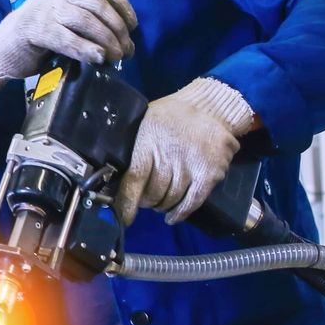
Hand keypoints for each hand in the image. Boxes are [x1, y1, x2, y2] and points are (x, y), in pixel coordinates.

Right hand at [0, 0, 136, 91]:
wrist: (3, 48)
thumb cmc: (40, 36)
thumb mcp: (65, 18)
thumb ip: (88, 16)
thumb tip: (123, 33)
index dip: (123, 7)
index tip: (133, 26)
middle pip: (98, 6)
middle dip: (118, 29)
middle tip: (127, 50)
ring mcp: (46, 10)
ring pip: (86, 21)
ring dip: (107, 40)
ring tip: (117, 56)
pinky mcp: (36, 30)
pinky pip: (68, 38)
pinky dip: (86, 48)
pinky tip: (98, 58)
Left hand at [114, 78, 255, 225]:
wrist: (212, 107)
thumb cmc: (173, 116)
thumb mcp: (146, 124)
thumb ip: (133, 148)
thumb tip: (112, 175)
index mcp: (148, 142)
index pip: (134, 179)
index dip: (127, 202)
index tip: (124, 217)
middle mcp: (169, 156)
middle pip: (152, 194)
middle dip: (147, 201)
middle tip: (146, 199)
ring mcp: (190, 167)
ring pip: (170, 200)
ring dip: (163, 205)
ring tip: (160, 202)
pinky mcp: (209, 175)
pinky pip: (192, 202)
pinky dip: (180, 213)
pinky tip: (172, 217)